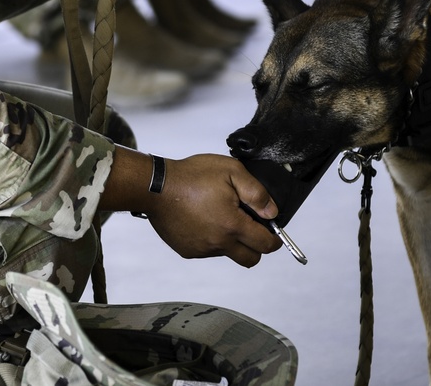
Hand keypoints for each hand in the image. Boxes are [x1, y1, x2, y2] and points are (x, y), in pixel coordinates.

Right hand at [145, 154, 282, 267]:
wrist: (155, 187)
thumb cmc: (191, 176)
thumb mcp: (231, 171)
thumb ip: (257, 193)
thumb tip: (272, 212)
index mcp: (232, 226)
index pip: (266, 245)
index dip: (276, 240)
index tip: (274, 233)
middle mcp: (218, 243)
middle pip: (250, 260)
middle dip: (257, 247)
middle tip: (252, 229)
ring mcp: (201, 249)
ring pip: (228, 254)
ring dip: (232, 241)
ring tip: (220, 216)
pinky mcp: (187, 250)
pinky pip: (208, 251)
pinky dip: (212, 240)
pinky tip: (203, 220)